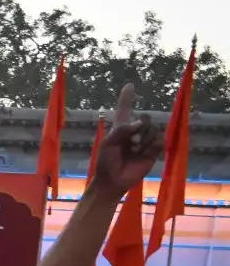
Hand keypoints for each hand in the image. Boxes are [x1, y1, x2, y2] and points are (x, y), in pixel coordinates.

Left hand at [90, 84, 165, 198]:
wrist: (113, 181)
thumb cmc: (106, 162)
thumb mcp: (108, 143)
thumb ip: (122, 130)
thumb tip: (140, 122)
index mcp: (120, 128)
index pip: (125, 109)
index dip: (127, 98)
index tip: (129, 85)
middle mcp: (134, 131)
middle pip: (146, 117)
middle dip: (139, 128)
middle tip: (130, 143)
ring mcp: (145, 140)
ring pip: (153, 129)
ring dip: (143, 140)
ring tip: (134, 151)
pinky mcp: (153, 151)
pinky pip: (159, 140)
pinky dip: (150, 146)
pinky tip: (142, 154)